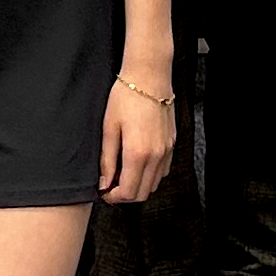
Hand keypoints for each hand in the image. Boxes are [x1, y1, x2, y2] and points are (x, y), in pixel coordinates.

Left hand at [100, 74, 175, 202]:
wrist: (149, 77)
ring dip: (138, 185)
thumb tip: (104, 183)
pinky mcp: (172, 145)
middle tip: (110, 185)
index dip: (113, 197)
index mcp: (137, 153)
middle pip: (142, 194)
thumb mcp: (109, 128)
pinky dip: (150, 175)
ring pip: (153, 184)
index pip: (128, 192)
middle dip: (124, 195)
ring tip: (122, 173)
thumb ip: (107, 159)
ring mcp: (167, 151)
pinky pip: (162, 171)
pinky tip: (137, 163)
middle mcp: (156, 156)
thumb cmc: (125, 98)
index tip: (103, 191)